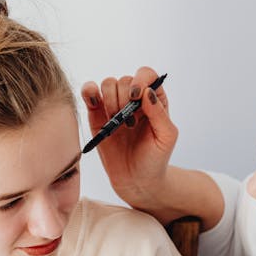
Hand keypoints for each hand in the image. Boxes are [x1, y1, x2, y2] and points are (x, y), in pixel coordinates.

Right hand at [80, 66, 178, 214]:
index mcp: (153, 99)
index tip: (136, 98)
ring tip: (117, 123)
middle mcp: (133, 98)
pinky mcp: (96, 114)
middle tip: (129, 123)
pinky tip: (94, 103)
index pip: (146, 75)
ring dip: (111, 101)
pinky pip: (89, 92)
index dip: (140, 80)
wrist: (135, 180)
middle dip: (125, 99)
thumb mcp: (166, 137)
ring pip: (107, 84)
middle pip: (124, 79)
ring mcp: (114, 105)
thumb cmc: (155, 158)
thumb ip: (159, 113)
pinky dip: (89, 91)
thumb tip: (146, 91)